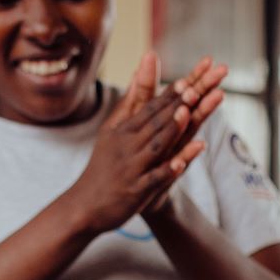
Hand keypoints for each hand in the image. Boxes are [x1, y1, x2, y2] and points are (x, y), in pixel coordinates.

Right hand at [67, 52, 224, 234]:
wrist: (84, 205)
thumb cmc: (101, 167)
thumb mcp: (110, 132)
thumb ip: (128, 104)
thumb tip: (137, 74)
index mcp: (123, 131)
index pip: (149, 109)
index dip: (169, 95)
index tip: (187, 79)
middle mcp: (127, 146)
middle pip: (156, 122)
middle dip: (175, 105)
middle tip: (196, 88)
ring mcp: (132, 168)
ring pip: (156, 146)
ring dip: (172, 130)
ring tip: (188, 114)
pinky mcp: (135, 191)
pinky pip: (154, 178)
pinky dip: (167, 171)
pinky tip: (181, 164)